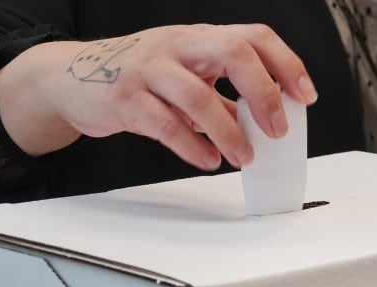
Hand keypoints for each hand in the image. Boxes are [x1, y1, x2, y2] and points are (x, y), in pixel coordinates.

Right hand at [0, 24, 318, 169]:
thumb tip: (265, 123)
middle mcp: (177, 45)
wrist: (71, 78)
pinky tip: (208, 159)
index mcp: (199, 38)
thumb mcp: (186, 76)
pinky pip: (165, 124)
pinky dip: (192, 146)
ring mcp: (148, 68)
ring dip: (229, 132)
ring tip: (243, 157)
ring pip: (198, 96)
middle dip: (264, 93)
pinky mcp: (124, 99)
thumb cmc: (138, 76)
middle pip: (233, 52)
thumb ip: (224, 97)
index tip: (305, 96)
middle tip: (277, 129)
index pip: (254, 36)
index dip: (286, 64)